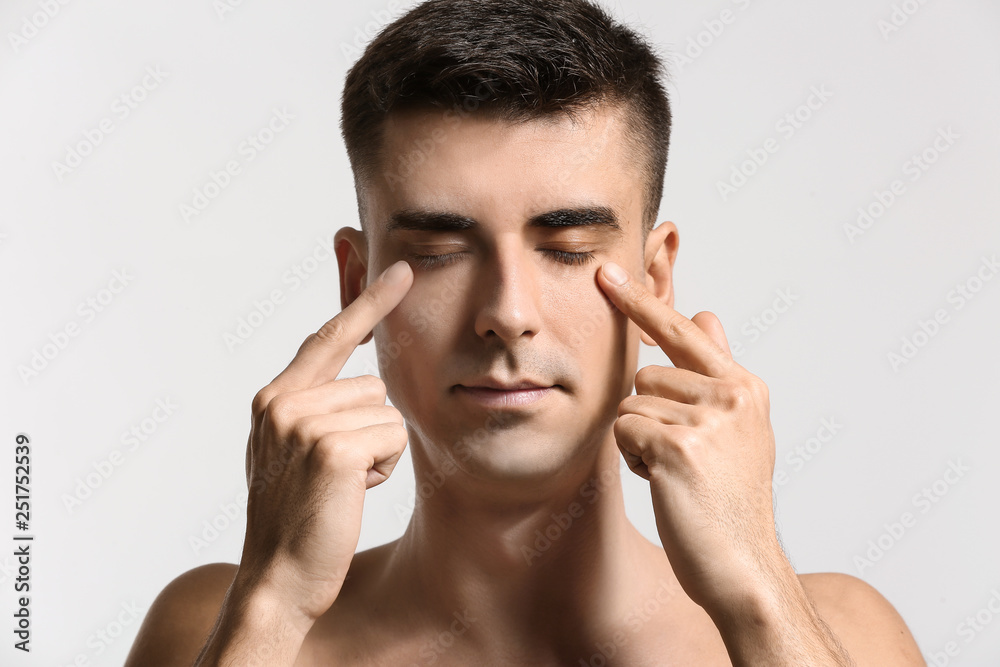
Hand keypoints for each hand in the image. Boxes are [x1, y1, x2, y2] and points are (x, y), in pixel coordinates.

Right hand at [237, 260, 412, 629]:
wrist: (277, 579)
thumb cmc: (295, 517)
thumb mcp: (293, 450)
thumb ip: (315, 405)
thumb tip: (361, 377)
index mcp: (274, 398)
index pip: (329, 337)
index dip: (368, 302)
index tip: (401, 269)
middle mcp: (282, 402)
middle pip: (373, 386)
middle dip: (371, 430)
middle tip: (339, 475)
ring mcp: (303, 423)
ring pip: (387, 412)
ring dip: (379, 451)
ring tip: (342, 486)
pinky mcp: (331, 448)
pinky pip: (393, 437)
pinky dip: (384, 468)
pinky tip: (351, 494)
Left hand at [597, 261, 785, 615]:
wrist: (743, 567)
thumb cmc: (731, 501)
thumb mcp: (736, 430)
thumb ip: (715, 372)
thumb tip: (706, 316)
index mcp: (744, 387)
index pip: (683, 331)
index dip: (641, 302)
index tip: (607, 273)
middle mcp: (731, 395)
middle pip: (644, 374)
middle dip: (648, 414)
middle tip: (680, 457)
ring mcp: (706, 419)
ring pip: (630, 403)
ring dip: (640, 440)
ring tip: (676, 472)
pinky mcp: (677, 447)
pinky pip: (624, 430)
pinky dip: (635, 459)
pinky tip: (666, 484)